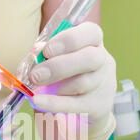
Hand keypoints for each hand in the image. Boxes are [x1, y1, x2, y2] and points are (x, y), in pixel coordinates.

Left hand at [29, 22, 116, 139]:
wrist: (83, 107)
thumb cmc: (67, 75)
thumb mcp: (58, 60)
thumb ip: (48, 53)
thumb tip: (36, 50)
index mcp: (94, 43)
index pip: (91, 33)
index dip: (68, 40)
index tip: (46, 51)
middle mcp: (104, 61)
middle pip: (90, 58)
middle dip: (59, 66)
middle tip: (35, 76)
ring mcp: (104, 84)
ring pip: (83, 83)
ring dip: (56, 86)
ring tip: (37, 89)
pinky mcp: (99, 105)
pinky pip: (75, 104)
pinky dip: (54, 103)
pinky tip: (38, 101)